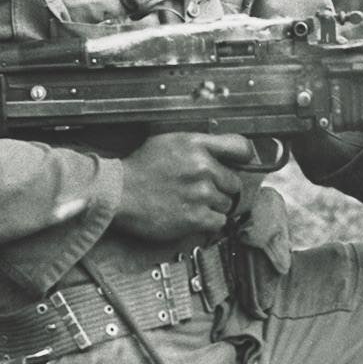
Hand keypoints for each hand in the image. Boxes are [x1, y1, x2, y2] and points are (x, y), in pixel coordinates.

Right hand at [111, 131, 255, 241]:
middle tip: (201, 190)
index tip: (241, 165)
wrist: (118, 194)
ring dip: (213, 206)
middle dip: (221, 188)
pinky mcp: (196, 217)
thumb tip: (222, 152)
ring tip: (190, 203)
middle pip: (234, 182)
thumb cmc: (140, 168)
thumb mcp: (168, 141)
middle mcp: (203, 167)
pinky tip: (192, 215)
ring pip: (226, 204)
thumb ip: (198, 144)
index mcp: (196, 144)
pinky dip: (208, 222)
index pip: (241, 147)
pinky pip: (219, 222)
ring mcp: (201, 193)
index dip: (244, 158)